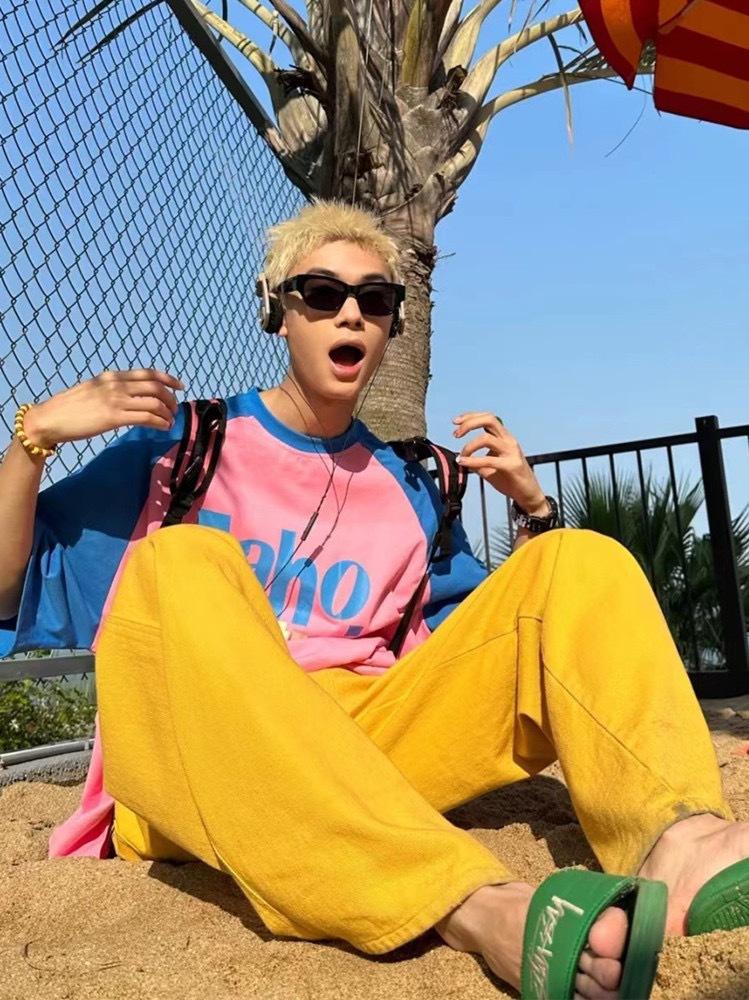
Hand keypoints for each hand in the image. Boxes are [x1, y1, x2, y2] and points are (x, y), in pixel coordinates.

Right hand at [22, 369, 185, 448]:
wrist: (51, 418)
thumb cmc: (70, 407)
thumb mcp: (93, 389)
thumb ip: (112, 389)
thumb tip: (129, 396)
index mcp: (112, 376)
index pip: (147, 373)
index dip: (168, 378)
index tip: (180, 386)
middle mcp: (116, 384)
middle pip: (156, 387)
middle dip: (170, 399)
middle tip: (174, 410)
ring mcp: (115, 400)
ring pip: (154, 403)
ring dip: (167, 414)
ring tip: (169, 422)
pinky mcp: (114, 417)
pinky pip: (146, 418)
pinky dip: (160, 423)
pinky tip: (163, 428)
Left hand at [452, 411, 548, 514]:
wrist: (527, 495)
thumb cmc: (509, 479)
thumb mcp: (489, 467)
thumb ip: (475, 461)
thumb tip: (459, 459)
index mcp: (505, 437)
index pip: (488, 418)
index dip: (471, 416)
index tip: (455, 422)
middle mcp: (509, 441)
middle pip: (490, 419)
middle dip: (469, 423)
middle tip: (456, 434)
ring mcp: (512, 452)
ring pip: (486, 438)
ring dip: (469, 445)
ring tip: (462, 456)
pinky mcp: (512, 465)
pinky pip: (488, 460)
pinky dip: (472, 460)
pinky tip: (463, 462)